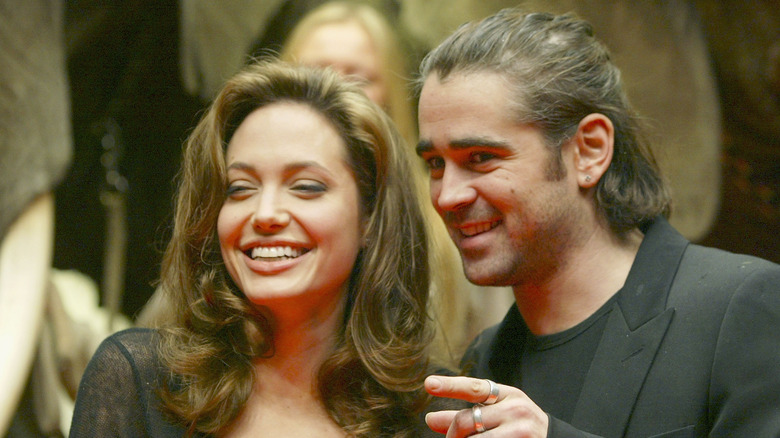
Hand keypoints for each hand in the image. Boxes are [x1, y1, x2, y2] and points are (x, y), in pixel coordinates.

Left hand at [425, 375, 548, 436]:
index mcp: (508, 395)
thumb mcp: (497, 415)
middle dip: (452, 434)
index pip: (474, 388)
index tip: (428, 383)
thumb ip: (464, 416)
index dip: (450, 386)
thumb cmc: (519, 428)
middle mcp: (515, 410)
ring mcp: (519, 431)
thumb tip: (429, 418)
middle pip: (467, 419)